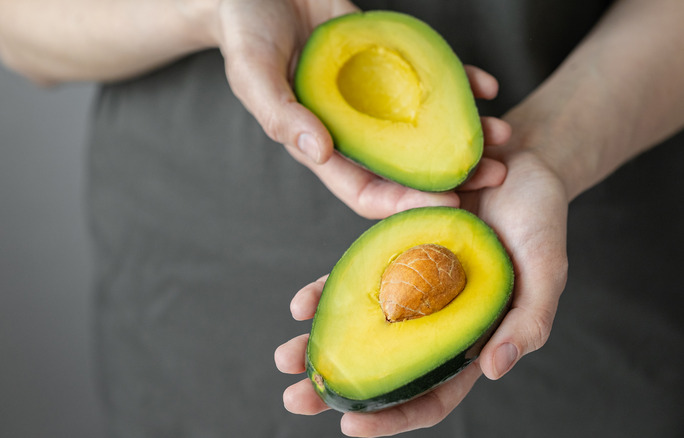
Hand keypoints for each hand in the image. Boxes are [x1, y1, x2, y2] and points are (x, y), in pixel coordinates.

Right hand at [218, 1, 510, 218]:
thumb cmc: (245, 31)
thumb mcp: (253, 72)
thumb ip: (280, 114)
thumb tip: (320, 152)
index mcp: (319, 141)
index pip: (364, 190)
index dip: (403, 204)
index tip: (448, 206)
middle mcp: (352, 126)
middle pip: (406, 166)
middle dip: (451, 176)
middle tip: (496, 176)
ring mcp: (373, 95)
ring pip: (424, 127)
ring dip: (465, 134)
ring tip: (505, 134)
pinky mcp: (387, 62)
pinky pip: (427, 79)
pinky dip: (459, 84)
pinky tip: (487, 86)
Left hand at [274, 147, 568, 435]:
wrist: (516, 162)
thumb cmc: (540, 217)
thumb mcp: (547, 268)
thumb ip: (529, 321)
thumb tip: (494, 370)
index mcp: (471, 337)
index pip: (432, 395)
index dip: (394, 418)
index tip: (351, 429)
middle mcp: (434, 320)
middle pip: (384, 369)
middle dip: (339, 389)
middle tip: (295, 399)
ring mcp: (409, 289)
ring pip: (359, 329)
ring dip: (320, 344)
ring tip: (283, 357)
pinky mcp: (390, 253)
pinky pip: (354, 281)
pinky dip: (327, 295)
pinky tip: (300, 305)